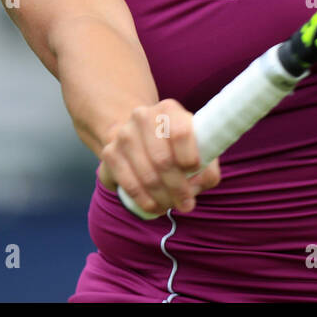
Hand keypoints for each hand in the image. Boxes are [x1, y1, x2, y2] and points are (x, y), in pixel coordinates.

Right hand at [96, 99, 221, 214]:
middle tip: (187, 204)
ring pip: (147, 175)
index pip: (180, 132)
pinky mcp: (110, 153)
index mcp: (169, 110)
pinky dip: (145, 200)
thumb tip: (198, 183)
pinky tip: (154, 206)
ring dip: (163, 198)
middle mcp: (143, 117)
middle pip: (162, 159)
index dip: (190, 157)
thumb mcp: (197, 149)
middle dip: (178, 188)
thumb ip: (207, 167)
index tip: (194, 171)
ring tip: (172, 206)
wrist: (139, 138)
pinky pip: (129, 184)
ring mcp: (124, 134)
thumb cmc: (176, 147)